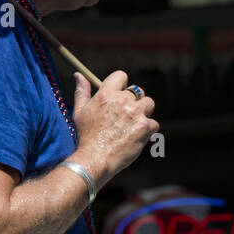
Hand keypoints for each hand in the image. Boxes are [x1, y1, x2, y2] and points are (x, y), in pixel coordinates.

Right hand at [70, 70, 157, 184]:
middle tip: (125, 115)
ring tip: (132, 125)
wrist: (95, 158)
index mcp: (105, 94)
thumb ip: (82, 91)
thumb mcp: (79, 111)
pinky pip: (153, 123)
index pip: (121, 76)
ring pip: (149, 104)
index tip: (120, 94)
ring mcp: (135, 113)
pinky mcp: (145, 126)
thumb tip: (79, 75)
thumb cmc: (86, 136)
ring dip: (143, 113)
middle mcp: (122, 100)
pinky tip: (136, 137)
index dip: (122, 84)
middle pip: (137, 91)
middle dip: (134, 101)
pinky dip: (147, 130)